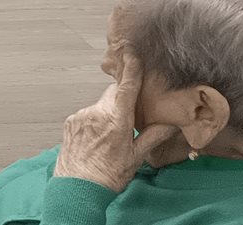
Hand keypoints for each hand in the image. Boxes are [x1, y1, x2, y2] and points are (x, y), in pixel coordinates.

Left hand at [52, 53, 181, 193]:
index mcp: (116, 121)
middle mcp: (96, 114)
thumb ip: (153, 136)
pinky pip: (88, 114)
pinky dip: (96, 120)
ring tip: (112, 137)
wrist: (76, 188)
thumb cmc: (107, 176)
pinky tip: (98, 139)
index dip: (131, 69)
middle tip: (132, 115)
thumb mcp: (136, 158)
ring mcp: (81, 116)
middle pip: (113, 95)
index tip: (132, 53)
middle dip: (123, 99)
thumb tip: (172, 123)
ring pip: (100, 105)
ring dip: (109, 113)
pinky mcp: (70, 122)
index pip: (126, 88)